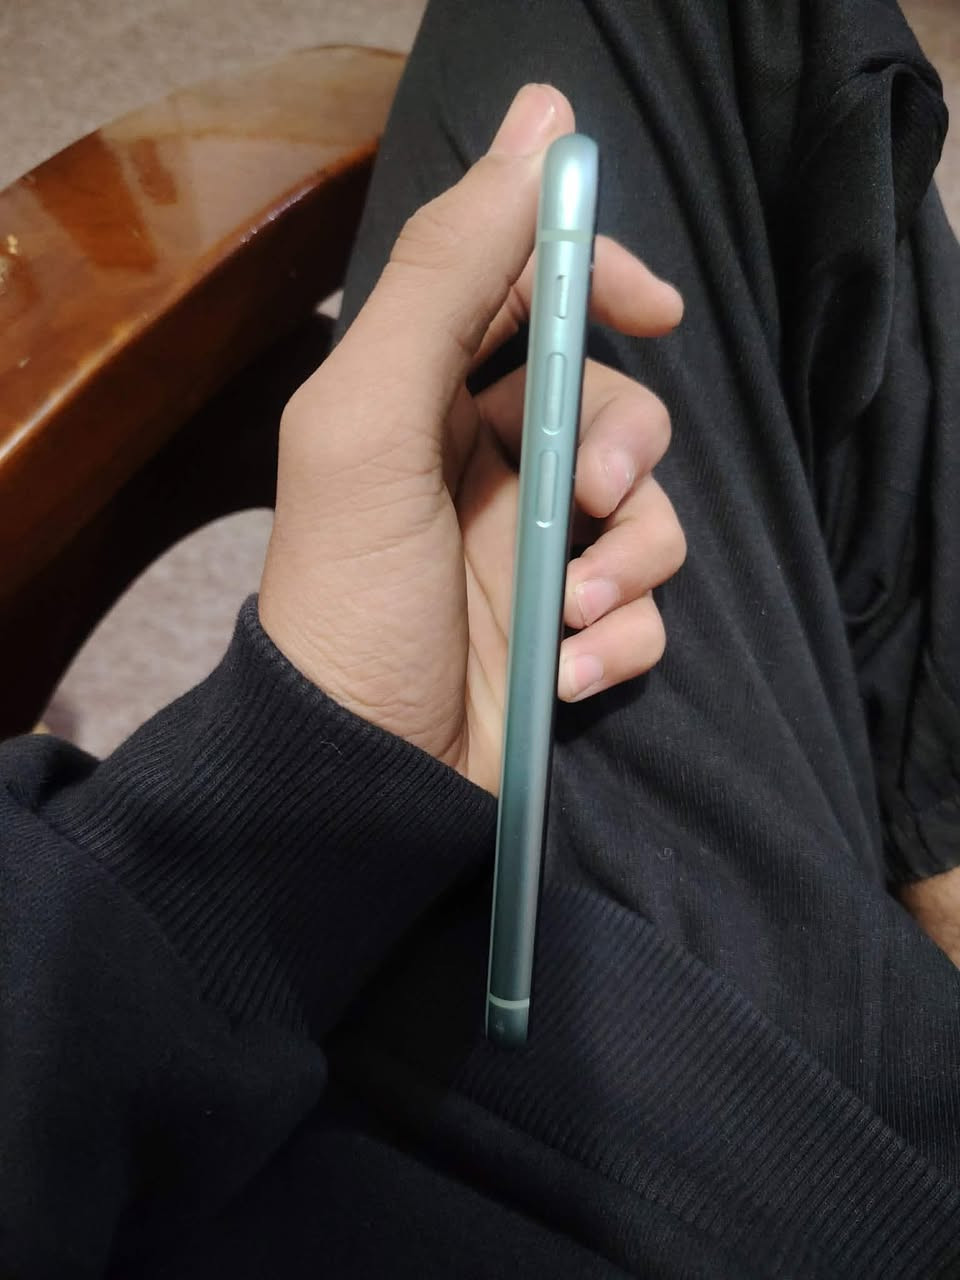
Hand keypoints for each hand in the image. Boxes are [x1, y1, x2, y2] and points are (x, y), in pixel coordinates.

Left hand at [259, 84, 685, 794]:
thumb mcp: (369, 423)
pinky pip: (645, 607)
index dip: (596, 281)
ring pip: (649, 511)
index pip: (530, 296)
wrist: (356, 777)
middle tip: (595, 492)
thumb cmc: (349, 599)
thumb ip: (443, 279)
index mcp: (428, 401)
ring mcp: (536, 552)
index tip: (651, 304)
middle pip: (614, 403)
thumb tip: (536, 129)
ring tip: (572, 611)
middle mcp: (490, 466)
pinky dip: (622, 637)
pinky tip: (566, 673)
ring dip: (631, 560)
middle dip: (629, 442)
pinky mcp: (570, 632)